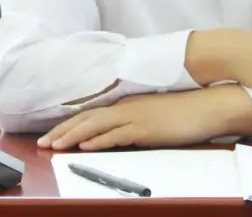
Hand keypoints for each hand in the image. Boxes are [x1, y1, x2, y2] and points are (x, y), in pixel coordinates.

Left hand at [36, 84, 251, 150]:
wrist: (209, 105)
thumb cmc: (187, 111)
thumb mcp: (156, 114)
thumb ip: (137, 122)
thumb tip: (122, 135)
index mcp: (129, 104)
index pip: (92, 114)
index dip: (69, 124)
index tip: (52, 135)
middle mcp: (127, 107)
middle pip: (87, 118)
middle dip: (62, 131)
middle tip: (41, 143)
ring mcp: (136, 117)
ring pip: (95, 125)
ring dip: (72, 136)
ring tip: (53, 146)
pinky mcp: (145, 129)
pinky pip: (116, 134)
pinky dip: (97, 140)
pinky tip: (84, 146)